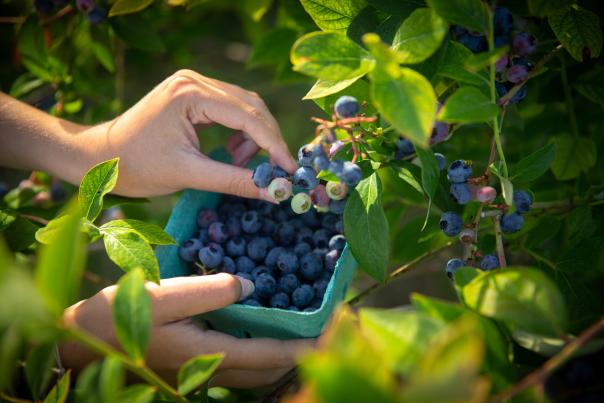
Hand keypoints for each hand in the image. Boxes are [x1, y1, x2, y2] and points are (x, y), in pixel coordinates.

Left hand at [0, 70, 297, 200]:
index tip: (291, 171)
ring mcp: (192, 84)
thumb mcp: (189, 175)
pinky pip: (229, 109)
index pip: (247, 116)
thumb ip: (234, 181)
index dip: (273, 145)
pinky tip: (232, 153)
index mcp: (190, 94)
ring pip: (244, 107)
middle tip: (276, 171)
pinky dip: (239, 133)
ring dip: (253, 137)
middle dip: (267, 140)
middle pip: (251, 106)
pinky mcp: (191, 94)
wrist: (99, 158)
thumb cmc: (136, 167)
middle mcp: (194, 81)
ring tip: (243, 164)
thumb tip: (274, 192)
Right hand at [60, 273, 312, 387]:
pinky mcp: (191, 368)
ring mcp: (199, 373)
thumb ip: (209, 289)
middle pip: (268, 371)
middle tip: (322, 332)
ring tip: (299, 331)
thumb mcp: (163, 295)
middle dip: (298, 355)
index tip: (332, 337)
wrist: (80, 344)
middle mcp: (209, 369)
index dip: (304, 347)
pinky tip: (258, 330)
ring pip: (253, 373)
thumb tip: (249, 284)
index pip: (269, 355)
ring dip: (279, 356)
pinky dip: (256, 352)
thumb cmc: (117, 317)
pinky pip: (236, 365)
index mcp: (207, 353)